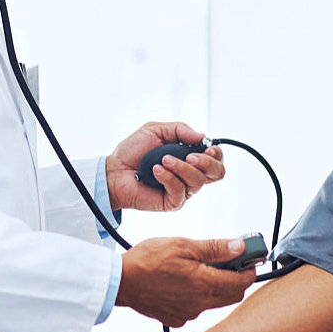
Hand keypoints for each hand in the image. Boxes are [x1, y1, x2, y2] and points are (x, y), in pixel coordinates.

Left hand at [105, 121, 226, 211]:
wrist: (114, 170)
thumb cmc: (133, 151)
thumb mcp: (156, 130)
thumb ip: (180, 130)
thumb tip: (203, 136)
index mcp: (190, 157)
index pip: (216, 159)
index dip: (216, 153)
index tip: (206, 147)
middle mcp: (190, 174)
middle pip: (217, 173)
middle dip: (207, 162)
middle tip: (189, 156)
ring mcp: (183, 189)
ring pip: (198, 181)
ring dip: (181, 167)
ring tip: (163, 160)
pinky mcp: (173, 201)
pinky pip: (180, 190)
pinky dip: (168, 177)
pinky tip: (155, 171)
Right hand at [116, 237, 255, 325]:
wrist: (120, 282)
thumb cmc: (148, 260)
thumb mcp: (184, 245)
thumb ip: (215, 248)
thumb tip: (240, 247)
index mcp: (206, 284)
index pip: (243, 282)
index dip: (250, 268)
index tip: (249, 257)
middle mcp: (200, 304)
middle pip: (232, 295)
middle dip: (236, 278)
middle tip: (229, 260)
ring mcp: (188, 313)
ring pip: (215, 302)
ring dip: (217, 286)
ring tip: (201, 267)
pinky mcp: (176, 318)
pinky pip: (196, 308)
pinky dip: (198, 295)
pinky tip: (184, 282)